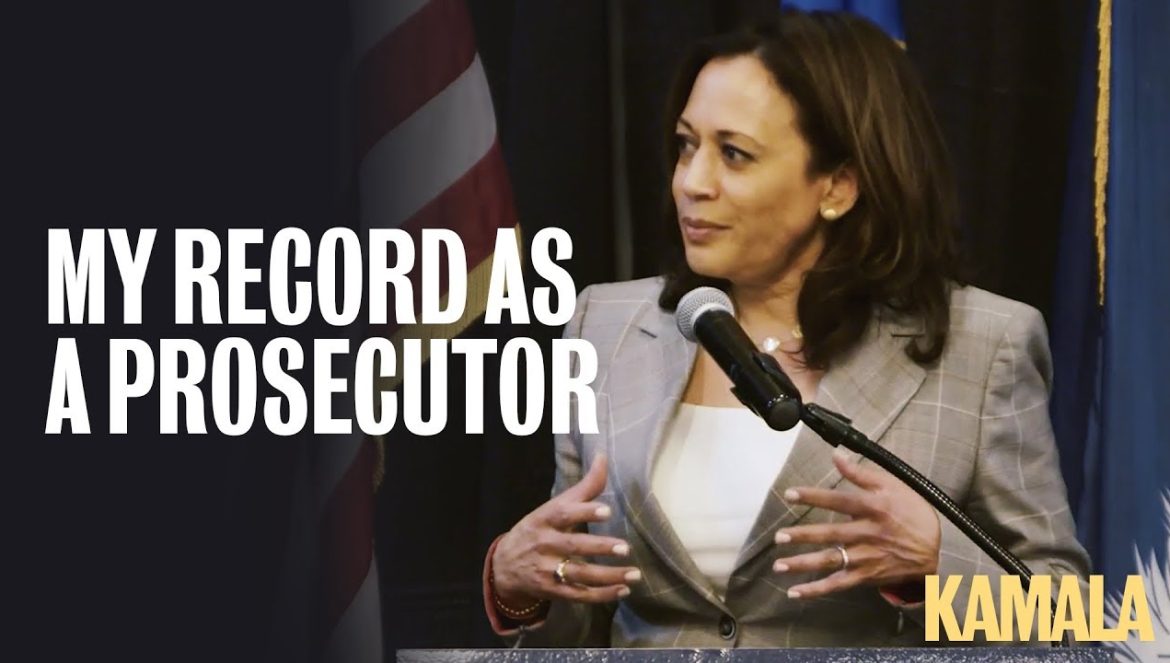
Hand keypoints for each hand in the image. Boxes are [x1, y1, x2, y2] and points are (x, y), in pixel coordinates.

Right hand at [492, 453, 640, 606]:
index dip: (585, 512)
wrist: (503, 566)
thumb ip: (584, 487)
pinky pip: (579, 595)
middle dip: (599, 547)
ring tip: (634, 574)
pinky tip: (623, 590)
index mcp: (545, 519)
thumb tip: (604, 455)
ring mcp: (547, 570)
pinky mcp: (552, 591)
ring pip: (579, 575)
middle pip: (573, 546)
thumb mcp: (554, 507)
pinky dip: (602, 595)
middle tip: (625, 547)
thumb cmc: (538, 530)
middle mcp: (544, 544)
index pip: (564, 514)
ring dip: (608, 576)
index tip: (606, 510)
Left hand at [772, 449, 939, 599]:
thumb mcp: (892, 486)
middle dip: (803, 536)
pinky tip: (795, 592)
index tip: (790, 494)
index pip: (838, 500)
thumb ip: (860, 472)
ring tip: (778, 565)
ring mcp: (867, 557)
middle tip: (779, 536)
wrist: (937, 551)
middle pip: (831, 534)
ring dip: (803, 564)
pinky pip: (838, 584)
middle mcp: (868, 533)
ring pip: (831, 561)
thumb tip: (836, 454)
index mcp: (874, 508)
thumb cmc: (912, 513)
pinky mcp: (866, 576)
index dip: (814, 496)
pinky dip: (816, 590)